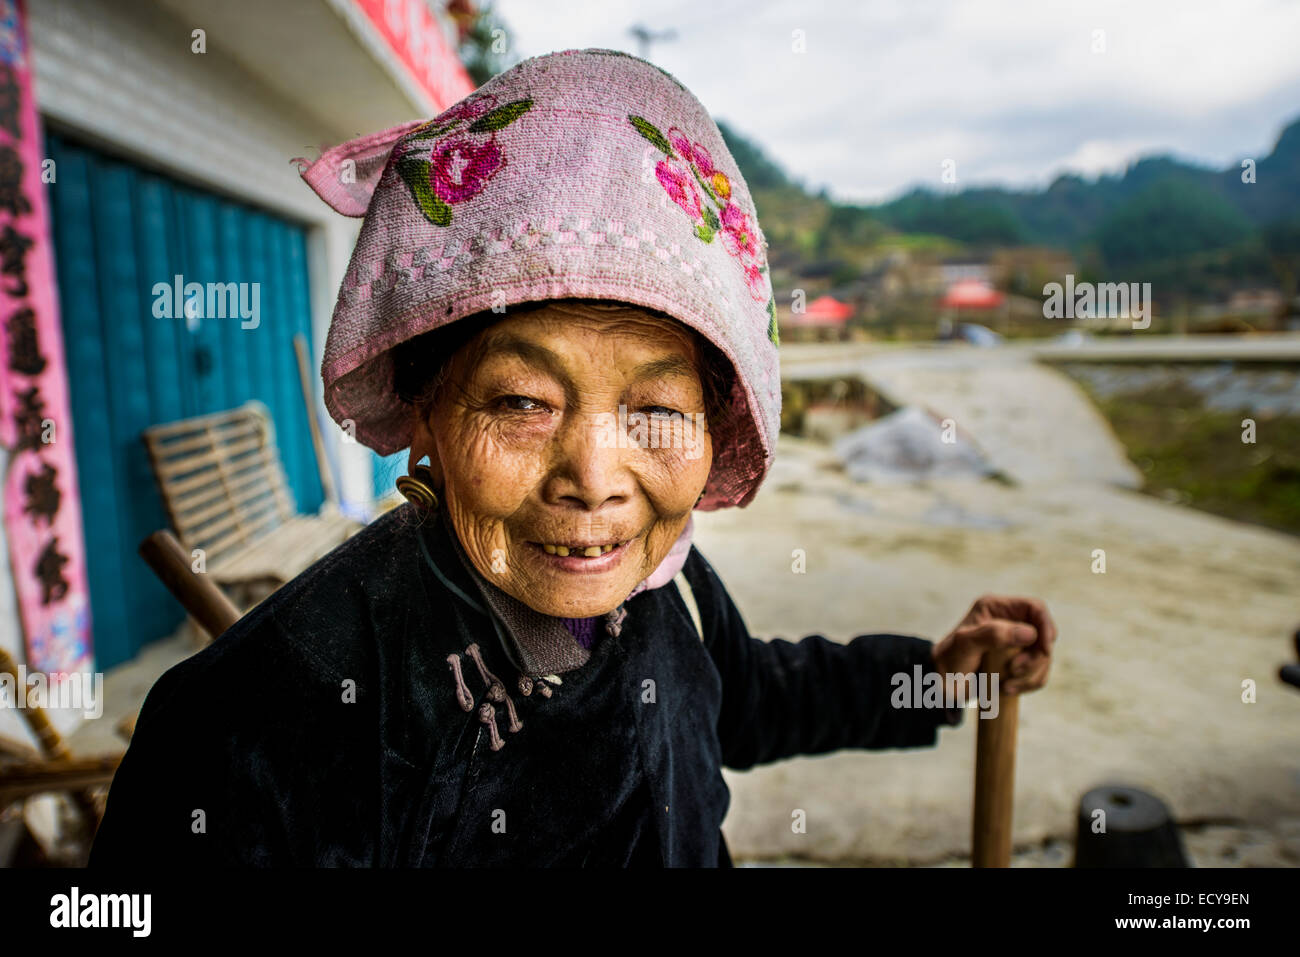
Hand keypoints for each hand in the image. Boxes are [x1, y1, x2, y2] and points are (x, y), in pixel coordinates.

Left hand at [930, 595, 1056, 695]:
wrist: (942, 685)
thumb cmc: (949, 661)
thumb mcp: (966, 645)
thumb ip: (994, 634)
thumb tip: (1030, 633)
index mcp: (995, 607)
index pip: (1035, 608)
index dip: (1046, 626)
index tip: (1044, 650)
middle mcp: (1009, 621)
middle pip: (1044, 635)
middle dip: (1035, 658)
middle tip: (1014, 670)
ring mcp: (1015, 642)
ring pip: (1044, 657)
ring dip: (1031, 674)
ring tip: (1006, 684)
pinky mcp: (1018, 661)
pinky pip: (1039, 672)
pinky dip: (1029, 683)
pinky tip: (1008, 689)